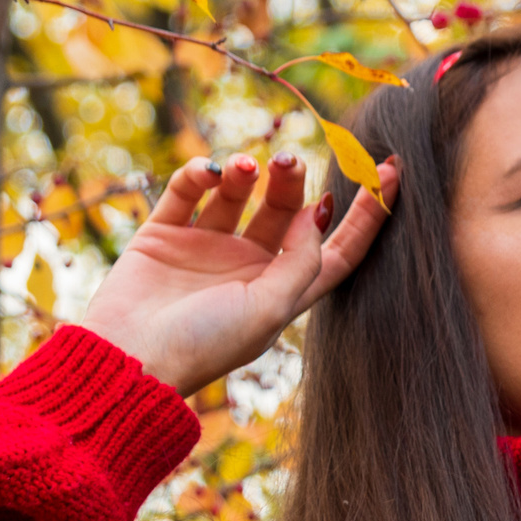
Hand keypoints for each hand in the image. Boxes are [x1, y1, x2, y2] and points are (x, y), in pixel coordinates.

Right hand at [73, 149, 397, 397]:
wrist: (129, 358)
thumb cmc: (205, 345)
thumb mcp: (268, 311)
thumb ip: (299, 263)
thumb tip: (319, 212)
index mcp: (283, 293)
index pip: (338, 250)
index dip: (368, 215)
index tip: (391, 172)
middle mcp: (249, 268)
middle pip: (287, 213)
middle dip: (293, 183)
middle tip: (289, 162)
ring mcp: (207, 249)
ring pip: (238, 195)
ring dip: (247, 173)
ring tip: (248, 167)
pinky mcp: (165, 234)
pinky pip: (188, 191)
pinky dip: (200, 173)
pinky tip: (210, 171)